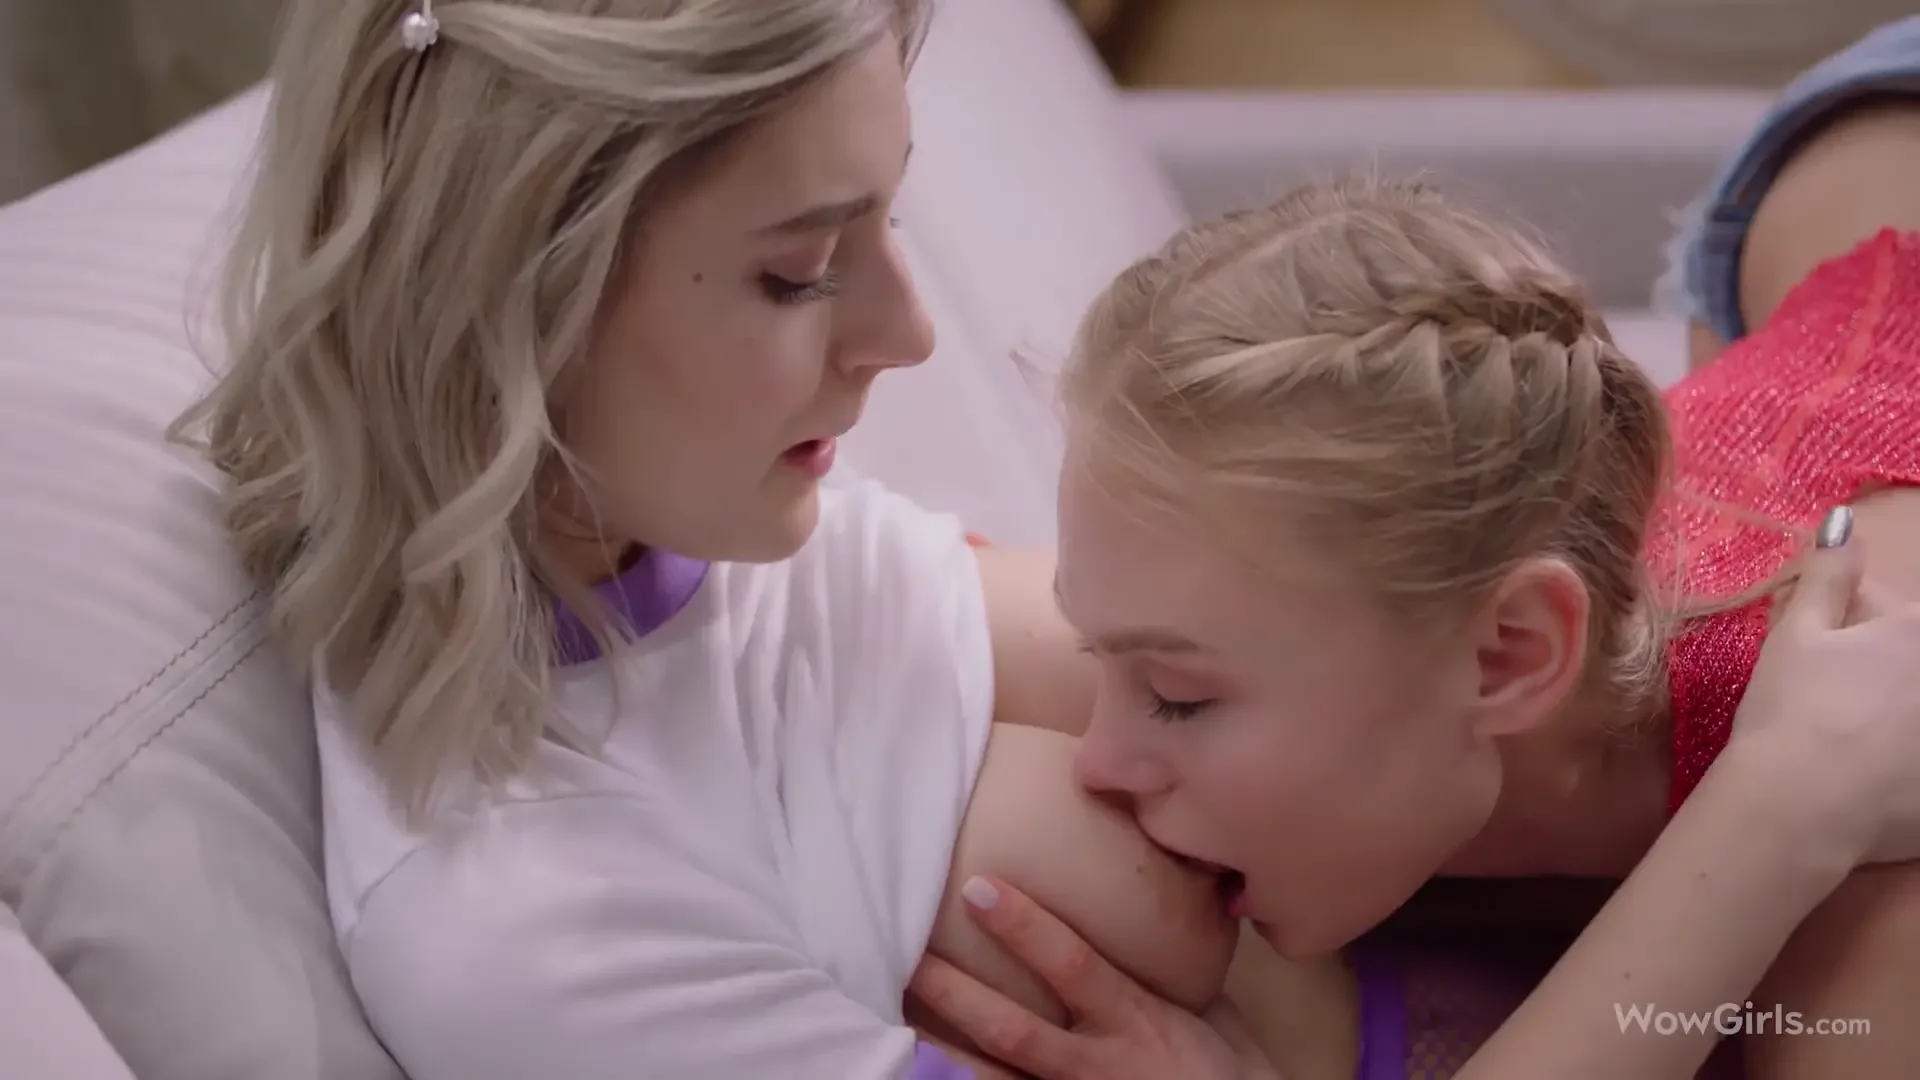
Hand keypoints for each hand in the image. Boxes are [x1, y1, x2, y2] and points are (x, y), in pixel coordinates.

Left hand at [908, 877, 1278, 1079]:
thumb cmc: (1227, 1066)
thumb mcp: (1203, 1004)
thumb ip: (1164, 961)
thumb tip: (1142, 893)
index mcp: (1137, 1018)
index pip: (1073, 965)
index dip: (1025, 928)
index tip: (978, 888)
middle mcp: (1099, 1063)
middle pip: (1014, 1029)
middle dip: (958, 995)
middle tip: (909, 956)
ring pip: (997, 1079)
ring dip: (942, 1054)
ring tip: (893, 1024)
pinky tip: (925, 1071)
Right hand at [1713, 506, 1919, 865]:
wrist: (1798, 806)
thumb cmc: (1792, 709)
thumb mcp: (1796, 633)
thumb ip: (1826, 574)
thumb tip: (1844, 519)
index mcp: (1916, 633)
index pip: (1895, 616)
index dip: (1852, 628)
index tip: (1823, 653)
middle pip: (1906, 666)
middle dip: (1877, 672)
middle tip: (1831, 700)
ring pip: (1913, 714)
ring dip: (1889, 716)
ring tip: (1846, 738)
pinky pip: (1918, 769)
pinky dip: (1900, 770)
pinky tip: (1867, 782)